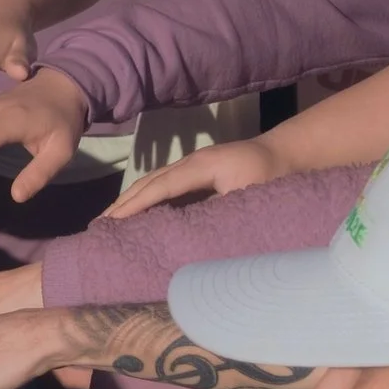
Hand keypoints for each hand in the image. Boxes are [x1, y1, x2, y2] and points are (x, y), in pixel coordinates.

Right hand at [102, 138, 287, 220]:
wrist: (292, 153)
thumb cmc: (275, 177)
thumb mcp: (250, 198)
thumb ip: (219, 213)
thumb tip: (188, 236)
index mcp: (201, 167)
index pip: (160, 187)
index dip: (134, 205)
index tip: (111, 223)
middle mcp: (191, 163)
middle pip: (149, 182)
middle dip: (122, 203)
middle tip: (97, 228)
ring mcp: (193, 166)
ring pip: (153, 182)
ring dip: (130, 201)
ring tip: (108, 223)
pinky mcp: (198, 174)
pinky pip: (164, 186)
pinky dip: (146, 199)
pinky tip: (137, 214)